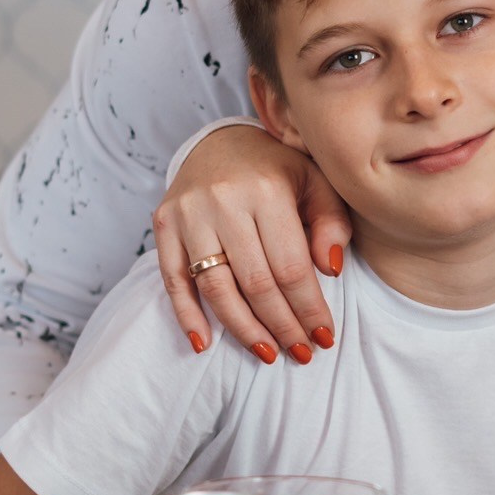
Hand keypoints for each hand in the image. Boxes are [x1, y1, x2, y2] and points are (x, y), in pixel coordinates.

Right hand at [154, 124, 351, 361]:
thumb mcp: (317, 184)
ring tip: (266, 353)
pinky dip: (186, 315)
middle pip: (255, 282)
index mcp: (266, 189)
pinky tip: (204, 342)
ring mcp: (188, 213)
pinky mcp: (163, 222)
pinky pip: (173, 279)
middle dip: (281, 325)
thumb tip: (331, 270)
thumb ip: (331, 224)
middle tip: (300, 352)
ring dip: (242, 328)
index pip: (290, 266)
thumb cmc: (278, 170)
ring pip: (215, 288)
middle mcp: (223, 200)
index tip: (324, 337)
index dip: (308, 308)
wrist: (223, 142)